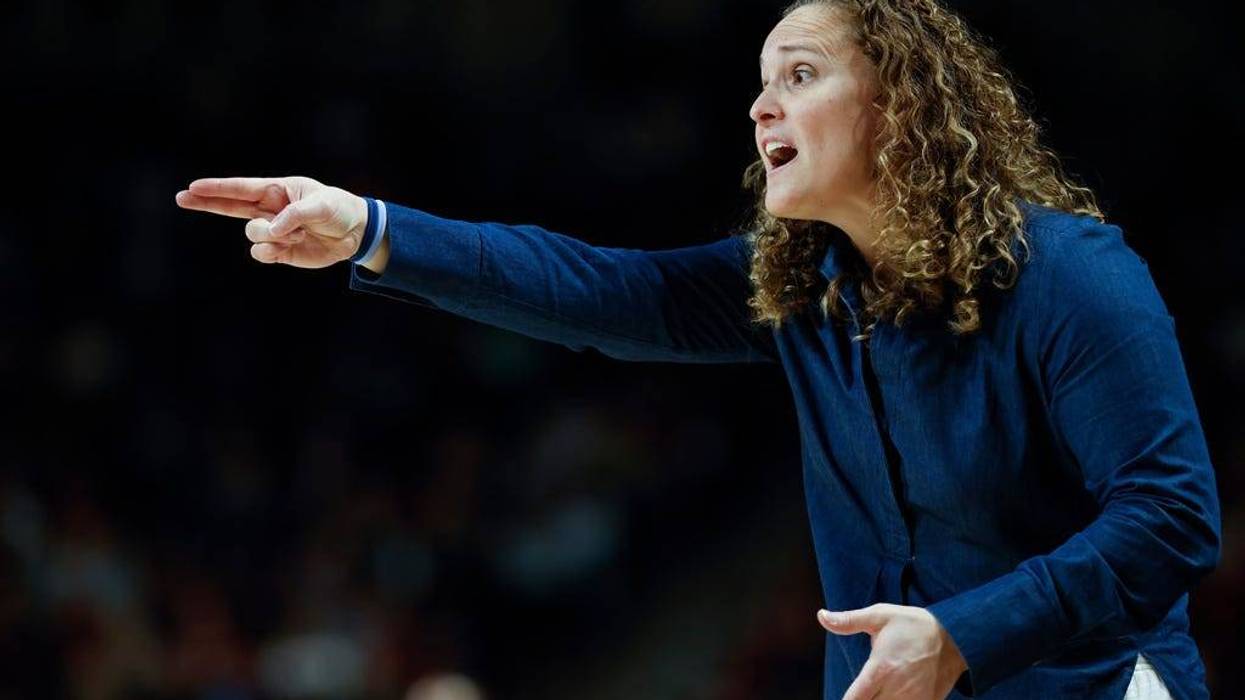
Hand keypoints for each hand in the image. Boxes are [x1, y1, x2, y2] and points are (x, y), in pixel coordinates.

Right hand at [175, 176, 367, 268]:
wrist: (355, 233)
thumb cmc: (338, 209)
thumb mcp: (322, 205)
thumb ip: (295, 214)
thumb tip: (271, 230)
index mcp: (278, 190)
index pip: (241, 188)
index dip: (217, 188)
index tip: (194, 187)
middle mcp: (269, 209)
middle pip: (229, 206)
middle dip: (207, 202)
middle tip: (181, 198)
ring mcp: (272, 231)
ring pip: (251, 234)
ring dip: (270, 235)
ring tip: (297, 234)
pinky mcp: (279, 251)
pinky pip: (260, 253)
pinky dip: (271, 251)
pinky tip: (289, 246)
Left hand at [819, 604, 967, 699]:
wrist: (954, 636)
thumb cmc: (912, 624)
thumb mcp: (879, 616)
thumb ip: (848, 620)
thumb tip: (822, 615)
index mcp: (880, 669)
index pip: (854, 699)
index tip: (845, 697)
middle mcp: (896, 689)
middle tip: (863, 692)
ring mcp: (913, 699)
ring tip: (876, 693)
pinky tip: (893, 694)